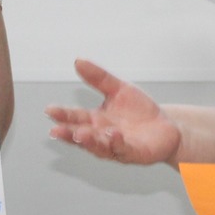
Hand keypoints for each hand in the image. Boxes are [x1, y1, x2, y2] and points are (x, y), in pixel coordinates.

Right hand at [45, 59, 182, 165]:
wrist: (165, 127)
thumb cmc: (139, 111)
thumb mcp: (119, 89)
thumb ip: (98, 78)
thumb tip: (78, 61)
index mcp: (95, 120)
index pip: (75, 117)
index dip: (62, 115)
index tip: (49, 110)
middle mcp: (102, 136)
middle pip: (81, 135)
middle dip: (69, 133)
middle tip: (56, 130)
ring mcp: (116, 146)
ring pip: (99, 146)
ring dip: (89, 141)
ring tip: (80, 134)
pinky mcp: (133, 153)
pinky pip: (123, 149)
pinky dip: (117, 142)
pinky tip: (113, 134)